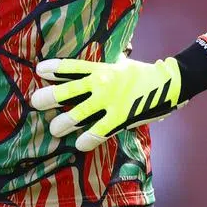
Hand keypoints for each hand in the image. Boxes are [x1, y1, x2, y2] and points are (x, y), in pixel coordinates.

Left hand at [30, 56, 182, 151]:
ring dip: (63, 123)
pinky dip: (88, 139)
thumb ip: (107, 65)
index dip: (55, 69)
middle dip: (49, 97)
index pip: (72, 67)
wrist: (170, 83)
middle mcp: (101, 84)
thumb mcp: (122, 63)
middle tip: (36, 102)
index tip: (39, 70)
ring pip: (78, 114)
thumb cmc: (144, 73)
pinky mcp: (121, 118)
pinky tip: (79, 144)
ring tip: (54, 129)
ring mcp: (110, 102)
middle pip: (68, 91)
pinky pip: (99, 131)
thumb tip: (99, 63)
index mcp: (101, 69)